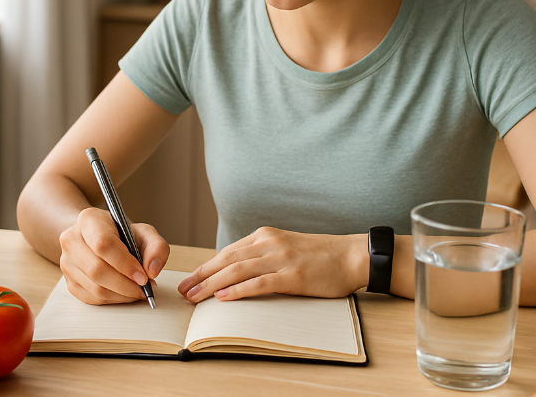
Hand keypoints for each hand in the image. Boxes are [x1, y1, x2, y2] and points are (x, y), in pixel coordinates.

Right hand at [59, 207, 169, 304]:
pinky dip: (114, 299)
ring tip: (139, 290)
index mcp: (89, 220)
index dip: (125, 263)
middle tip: (145, 288)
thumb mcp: (144, 232)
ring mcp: (67, 262)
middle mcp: (72, 240)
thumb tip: (152, 270)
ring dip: (122, 294)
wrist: (99, 237)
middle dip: (126, 284)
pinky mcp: (69, 281)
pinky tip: (126, 293)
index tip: (143, 276)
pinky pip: (92, 298)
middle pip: (97, 269)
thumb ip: (156, 247)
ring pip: (95, 288)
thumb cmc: (121, 234)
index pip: (103, 244)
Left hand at [177, 227, 368, 302]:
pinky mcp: (293, 275)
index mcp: (266, 236)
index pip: (227, 252)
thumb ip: (263, 256)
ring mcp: (281, 258)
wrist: (352, 256)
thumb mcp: (286, 248)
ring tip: (195, 297)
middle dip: (201, 276)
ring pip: (237, 270)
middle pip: (226, 260)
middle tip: (183, 291)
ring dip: (212, 285)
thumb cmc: (321, 256)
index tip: (189, 280)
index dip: (205, 267)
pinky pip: (260, 282)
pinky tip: (224, 298)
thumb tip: (236, 274)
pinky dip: (239, 290)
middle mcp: (270, 243)